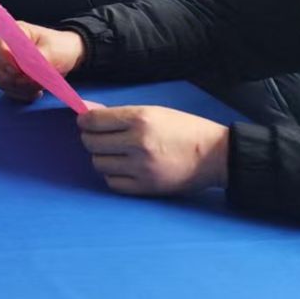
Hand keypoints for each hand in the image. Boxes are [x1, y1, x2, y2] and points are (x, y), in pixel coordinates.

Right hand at [0, 22, 86, 100]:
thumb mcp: (52, 50)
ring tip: (38, 87)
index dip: (3, 58)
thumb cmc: (60, 47)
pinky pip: (9, 91)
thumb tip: (24, 72)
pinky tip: (36, 93)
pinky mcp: (13, 79)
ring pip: (0, 81)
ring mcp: (7, 65)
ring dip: (18, 88)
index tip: (17, 70)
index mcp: (14, 34)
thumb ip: (36, 60)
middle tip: (27, 81)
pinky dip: (22, 95)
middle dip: (8, 77)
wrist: (70, 55)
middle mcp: (5, 49)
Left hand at [77, 105, 229, 194]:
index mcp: (140, 119)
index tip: (87, 122)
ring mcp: (142, 167)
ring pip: (98, 163)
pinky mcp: (147, 187)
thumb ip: (117, 114)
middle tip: (101, 137)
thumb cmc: (184, 129)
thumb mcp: (153, 111)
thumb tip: (84, 111)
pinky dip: (113, 175)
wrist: (215, 155)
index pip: (93, 121)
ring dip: (102, 157)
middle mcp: (138, 143)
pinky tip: (123, 168)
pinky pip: (112, 183)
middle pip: (91, 143)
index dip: (85, 121)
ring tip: (115, 153)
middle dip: (91, 138)